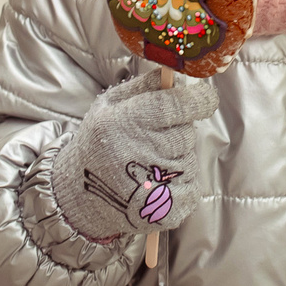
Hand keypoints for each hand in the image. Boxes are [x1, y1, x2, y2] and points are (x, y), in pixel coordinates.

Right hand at [51, 71, 219, 242]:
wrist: (80, 195)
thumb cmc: (100, 142)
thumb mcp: (110, 105)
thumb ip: (145, 86)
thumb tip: (178, 75)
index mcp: (126, 122)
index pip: (176, 106)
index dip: (198, 99)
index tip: (205, 97)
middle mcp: (139, 153)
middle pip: (186, 132)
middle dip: (177, 131)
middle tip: (153, 139)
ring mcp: (154, 185)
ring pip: (189, 159)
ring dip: (176, 159)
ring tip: (148, 164)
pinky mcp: (166, 210)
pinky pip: (192, 186)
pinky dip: (180, 183)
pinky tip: (155, 183)